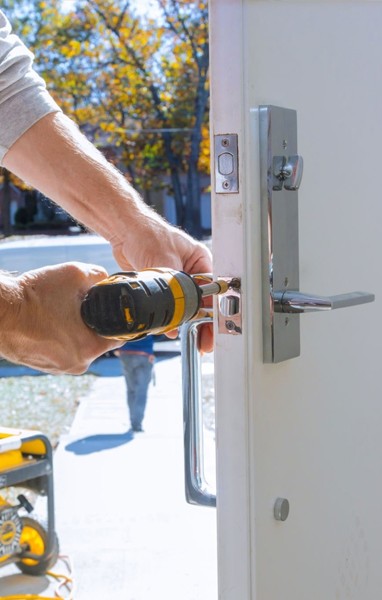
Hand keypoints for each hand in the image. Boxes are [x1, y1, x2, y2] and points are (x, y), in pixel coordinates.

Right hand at [0, 262, 121, 373]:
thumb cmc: (35, 295)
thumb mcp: (75, 274)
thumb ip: (100, 277)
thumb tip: (107, 281)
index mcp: (90, 347)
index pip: (120, 336)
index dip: (119, 319)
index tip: (111, 308)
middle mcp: (77, 364)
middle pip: (98, 341)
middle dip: (93, 323)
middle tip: (78, 306)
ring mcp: (59, 368)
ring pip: (79, 346)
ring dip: (75, 330)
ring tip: (58, 313)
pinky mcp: (44, 366)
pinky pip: (62, 350)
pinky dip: (59, 337)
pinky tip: (48, 322)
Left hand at [111, 220, 212, 351]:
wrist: (124, 231)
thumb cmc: (146, 233)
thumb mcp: (164, 262)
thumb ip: (170, 291)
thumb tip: (174, 318)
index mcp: (202, 262)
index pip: (214, 292)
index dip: (215, 314)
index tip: (213, 330)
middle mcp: (193, 272)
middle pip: (203, 303)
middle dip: (203, 323)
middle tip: (203, 342)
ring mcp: (178, 280)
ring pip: (187, 307)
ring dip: (186, 321)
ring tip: (189, 338)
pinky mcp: (164, 286)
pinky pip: (171, 306)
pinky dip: (171, 317)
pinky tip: (170, 327)